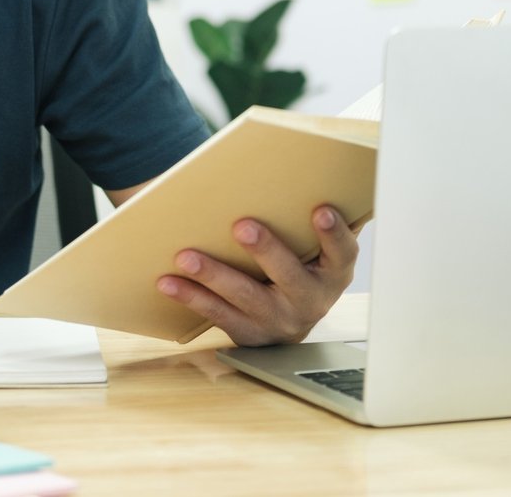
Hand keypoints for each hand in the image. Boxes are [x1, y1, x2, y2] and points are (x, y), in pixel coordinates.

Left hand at [155, 205, 357, 345]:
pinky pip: (218, 314)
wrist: (290, 322)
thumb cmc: (300, 266)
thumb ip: (311, 222)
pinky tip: (168, 281)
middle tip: (242, 226)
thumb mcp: (317, 249)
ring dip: (214, 275)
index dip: (335, 234)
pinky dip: (192, 297)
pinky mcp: (250, 334)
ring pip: (246, 297)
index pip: (342, 253)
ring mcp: (280, 321)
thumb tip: (301, 175)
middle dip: (266, 251)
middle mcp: (311, 301)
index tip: (320, 210)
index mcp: (333, 273)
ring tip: (186, 256)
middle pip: (290, 276)